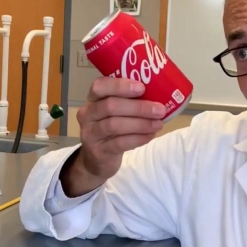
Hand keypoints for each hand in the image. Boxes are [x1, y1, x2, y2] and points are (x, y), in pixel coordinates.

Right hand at [60, 77, 165, 196]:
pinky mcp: (97, 151)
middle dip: (138, 107)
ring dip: (140, 124)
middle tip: (159, 109)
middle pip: (110, 106)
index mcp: (92, 99)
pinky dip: (137, 139)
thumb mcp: (114, 114)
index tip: (141, 87)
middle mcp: (87, 115)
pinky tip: (150, 136)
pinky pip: (119, 143)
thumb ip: (129, 102)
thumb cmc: (110, 131)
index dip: (120, 85)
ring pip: (114, 125)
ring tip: (158, 124)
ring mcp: (90, 134)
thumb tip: (159, 95)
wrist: (96, 161)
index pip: (99, 86)